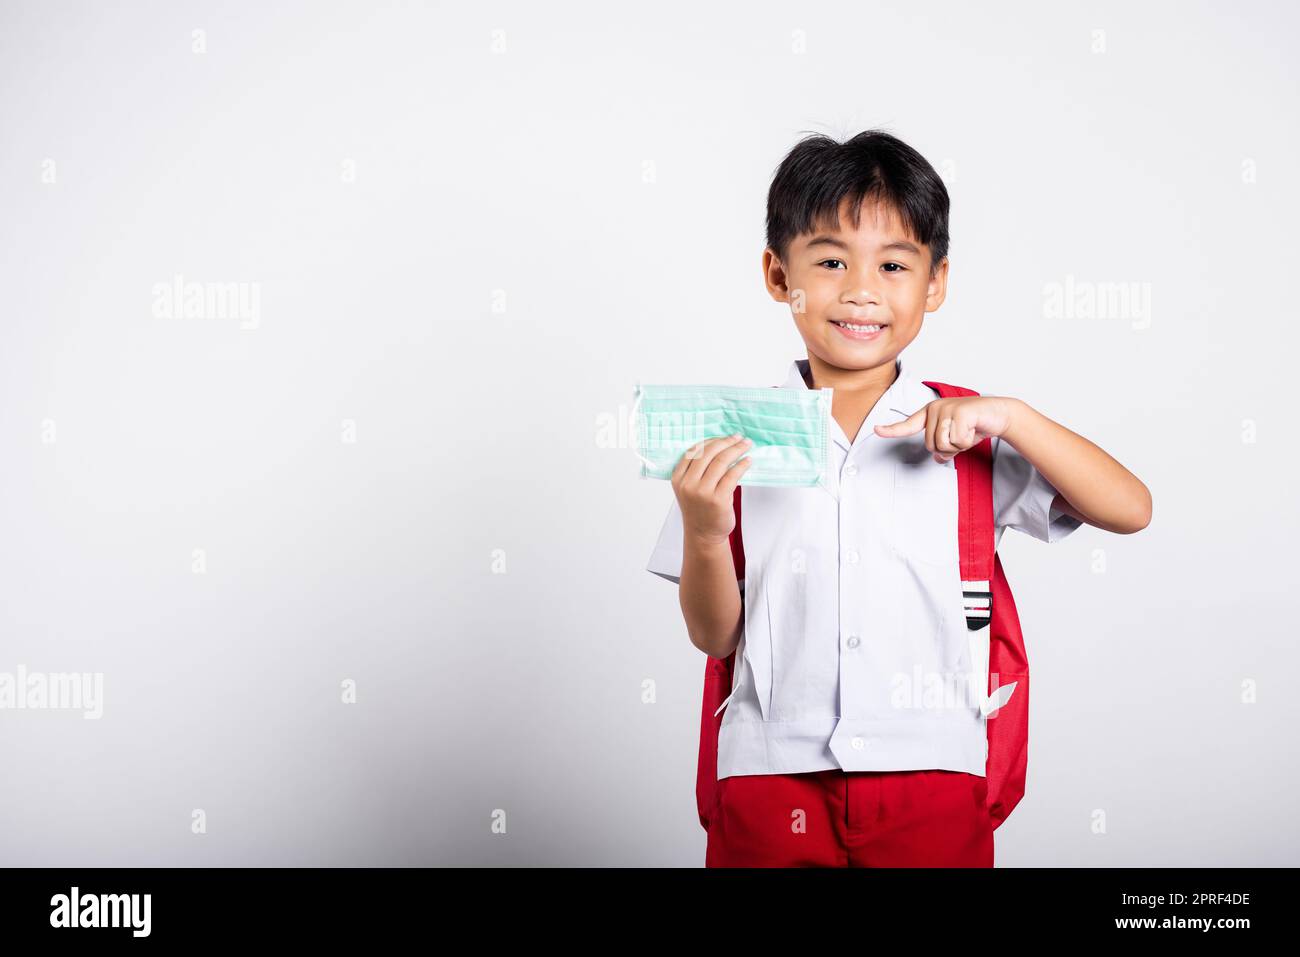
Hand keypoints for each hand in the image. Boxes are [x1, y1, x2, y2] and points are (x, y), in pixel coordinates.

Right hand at [670, 434, 752, 544]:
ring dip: (736, 450)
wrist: (703, 535)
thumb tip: (720, 446)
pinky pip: (732, 475)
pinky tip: (748, 461)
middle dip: (726, 442)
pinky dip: (741, 465)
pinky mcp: (718, 500)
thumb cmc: (699, 509)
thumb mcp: (689, 489)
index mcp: (678, 478)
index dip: (711, 441)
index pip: (694, 451)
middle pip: (708, 454)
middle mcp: (688, 484)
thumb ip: (696, 471)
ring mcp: (703, 492)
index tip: (724, 437)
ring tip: (746, 445)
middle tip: (738, 438)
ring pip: (721, 462)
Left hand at [874, 396, 1017, 462]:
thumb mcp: (957, 441)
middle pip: (931, 445)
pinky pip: (957, 440)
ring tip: (968, 432)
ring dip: (958, 445)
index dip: (892, 430)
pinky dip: (968, 441)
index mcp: (930, 414)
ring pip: (943, 444)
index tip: (876, 430)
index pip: (908, 425)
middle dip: (948, 448)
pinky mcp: (960, 412)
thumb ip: (945, 448)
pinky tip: (974, 428)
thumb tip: (938, 459)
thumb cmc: (975, 426)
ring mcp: (947, 408)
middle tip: (962, 436)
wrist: (999, 414)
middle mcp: (935, 409)